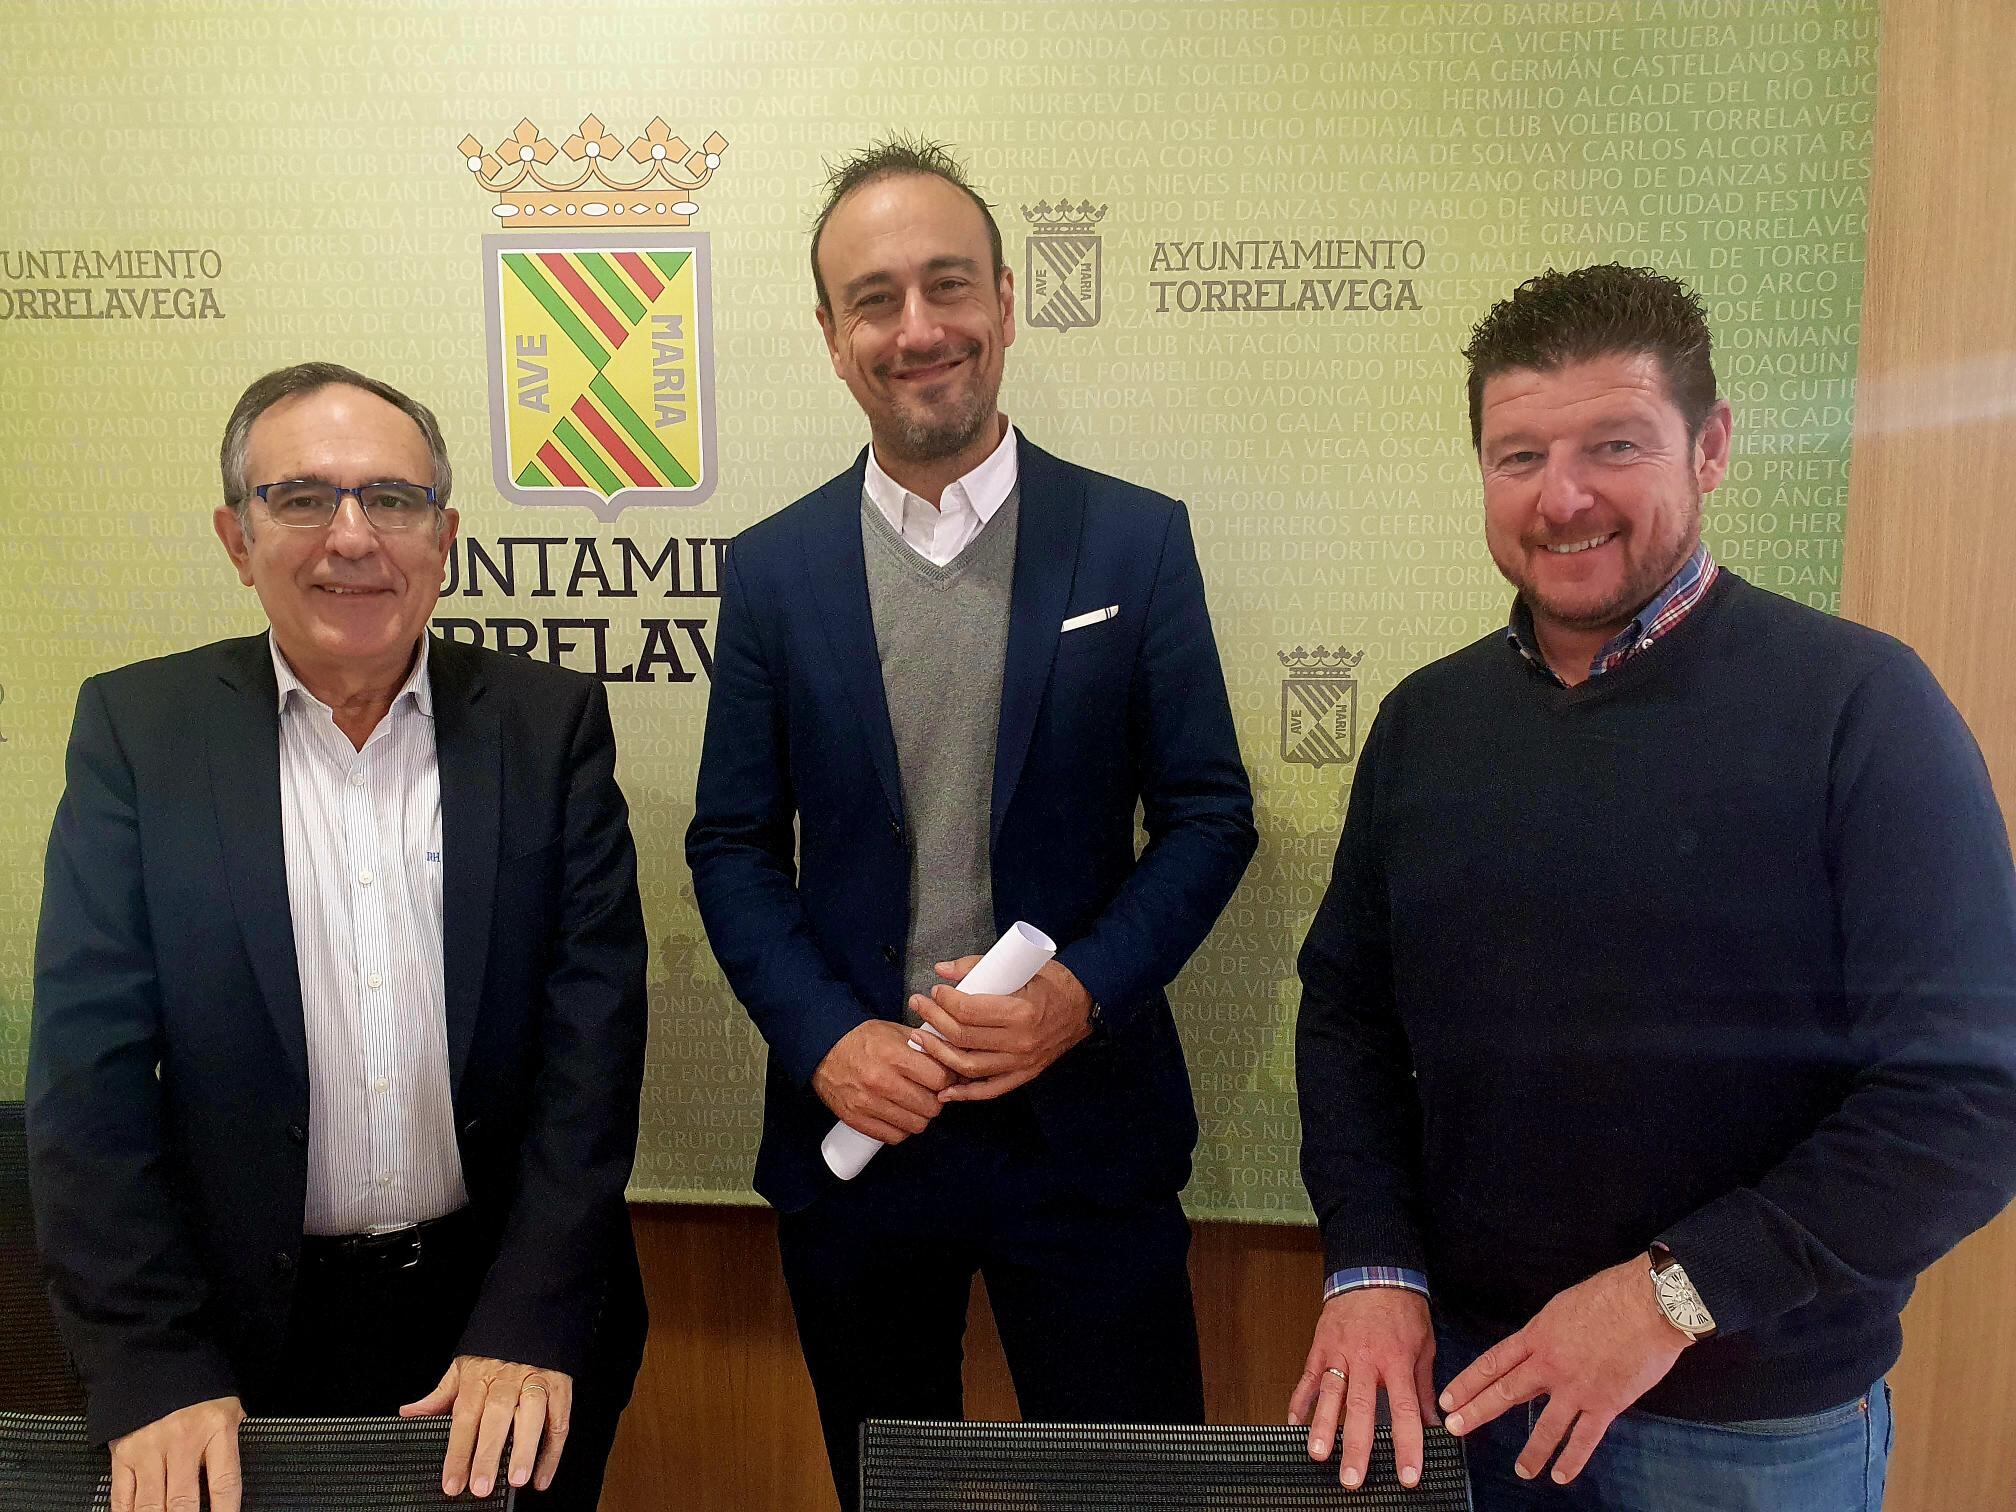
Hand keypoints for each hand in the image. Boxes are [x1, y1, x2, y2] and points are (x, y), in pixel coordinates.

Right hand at [109, 1395, 243, 1511]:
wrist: (154, 1359)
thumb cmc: (198, 1389)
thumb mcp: (227, 1408)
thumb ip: (230, 1444)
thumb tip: (230, 1485)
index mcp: (215, 1428)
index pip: (225, 1483)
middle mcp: (182, 1441)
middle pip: (183, 1502)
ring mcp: (149, 1449)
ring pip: (151, 1506)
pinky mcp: (122, 1455)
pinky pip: (123, 1498)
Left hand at [401, 1355, 573, 1497]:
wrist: (533, 1315)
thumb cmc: (495, 1351)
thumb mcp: (463, 1366)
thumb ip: (440, 1395)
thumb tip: (409, 1413)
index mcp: (480, 1376)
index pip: (465, 1416)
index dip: (458, 1451)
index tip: (452, 1481)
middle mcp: (508, 1379)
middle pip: (498, 1416)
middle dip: (489, 1453)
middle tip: (481, 1485)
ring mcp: (537, 1380)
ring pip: (532, 1415)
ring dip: (525, 1448)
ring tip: (517, 1478)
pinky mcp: (561, 1387)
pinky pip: (559, 1420)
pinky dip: (553, 1451)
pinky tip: (541, 1476)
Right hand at [811, 1018, 955, 1142]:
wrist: (823, 1047)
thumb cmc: (863, 1039)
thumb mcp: (896, 1031)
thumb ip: (925, 1046)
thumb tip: (955, 1061)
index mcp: (894, 1056)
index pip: (939, 1079)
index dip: (948, 1080)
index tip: (945, 1079)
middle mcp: (881, 1081)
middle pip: (930, 1106)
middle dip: (936, 1100)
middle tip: (930, 1093)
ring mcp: (867, 1103)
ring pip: (915, 1125)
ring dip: (919, 1116)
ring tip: (914, 1104)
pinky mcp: (856, 1119)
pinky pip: (893, 1136)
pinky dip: (901, 1129)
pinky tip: (899, 1116)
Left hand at [911, 958, 1092, 1101]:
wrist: (1083, 1006)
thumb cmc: (1052, 983)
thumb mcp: (1020, 966)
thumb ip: (979, 965)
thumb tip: (942, 969)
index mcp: (1021, 1012)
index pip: (969, 1011)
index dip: (945, 1001)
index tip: (935, 991)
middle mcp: (1020, 1042)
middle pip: (964, 1037)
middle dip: (934, 1021)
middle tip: (919, 1006)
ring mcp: (1022, 1062)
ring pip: (970, 1066)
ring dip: (939, 1054)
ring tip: (920, 1039)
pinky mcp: (1024, 1075)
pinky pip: (990, 1090)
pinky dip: (965, 1093)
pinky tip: (945, 1090)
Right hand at [1289, 1289, 1435, 1490]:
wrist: (1374, 1270)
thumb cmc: (1402, 1308)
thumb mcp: (1424, 1345)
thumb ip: (1424, 1386)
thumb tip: (1433, 1423)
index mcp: (1396, 1360)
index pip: (1405, 1409)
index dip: (1407, 1444)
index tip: (1408, 1474)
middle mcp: (1366, 1359)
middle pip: (1360, 1409)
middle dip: (1356, 1446)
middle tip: (1352, 1478)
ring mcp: (1339, 1352)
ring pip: (1330, 1394)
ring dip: (1322, 1426)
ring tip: (1317, 1455)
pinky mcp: (1321, 1346)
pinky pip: (1308, 1377)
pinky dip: (1300, 1400)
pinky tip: (1293, 1423)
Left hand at [1439, 1257, 1690, 1485]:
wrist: (1647, 1304)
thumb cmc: (1610, 1296)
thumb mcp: (1563, 1306)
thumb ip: (1547, 1332)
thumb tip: (1538, 1346)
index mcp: (1538, 1336)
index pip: (1492, 1363)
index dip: (1467, 1382)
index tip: (1448, 1397)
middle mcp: (1550, 1365)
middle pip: (1505, 1392)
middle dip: (1476, 1412)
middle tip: (1454, 1428)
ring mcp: (1576, 1387)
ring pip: (1545, 1425)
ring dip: (1530, 1451)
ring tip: (1520, 1470)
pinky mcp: (1605, 1404)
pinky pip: (1585, 1438)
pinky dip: (1572, 1459)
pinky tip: (1561, 1474)